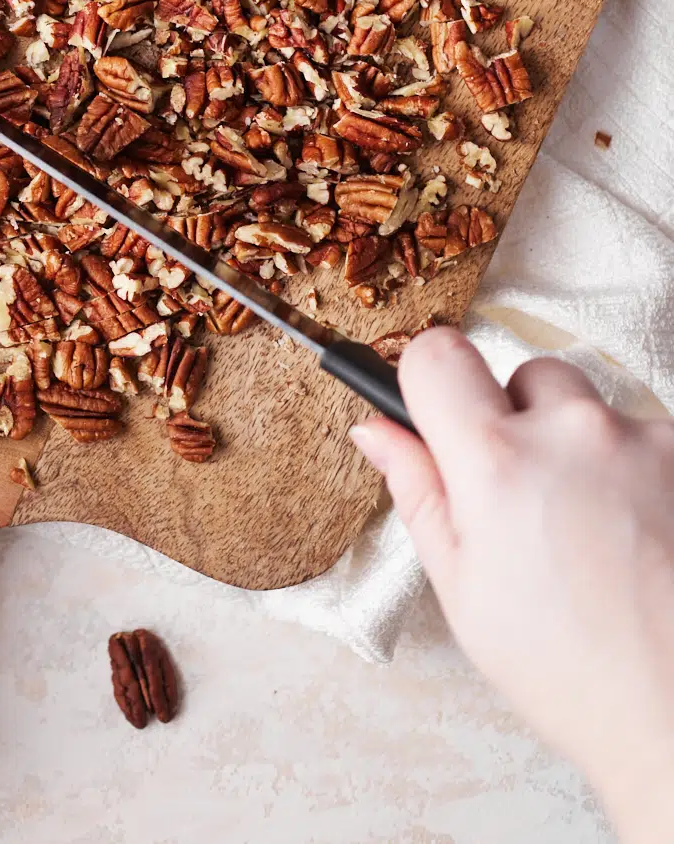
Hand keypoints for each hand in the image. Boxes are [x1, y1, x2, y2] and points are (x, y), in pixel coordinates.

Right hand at [352, 328, 673, 841]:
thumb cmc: (569, 670)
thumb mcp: (463, 587)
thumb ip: (417, 490)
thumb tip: (378, 430)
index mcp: (496, 464)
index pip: (438, 354)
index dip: (428, 378)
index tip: (437, 409)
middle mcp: (573, 433)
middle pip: (525, 375)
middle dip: (518, 421)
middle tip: (526, 499)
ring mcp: (646, 440)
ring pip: (591, 409)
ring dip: (582, 447)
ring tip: (590, 530)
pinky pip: (645, 437)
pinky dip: (636, 471)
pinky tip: (635, 535)